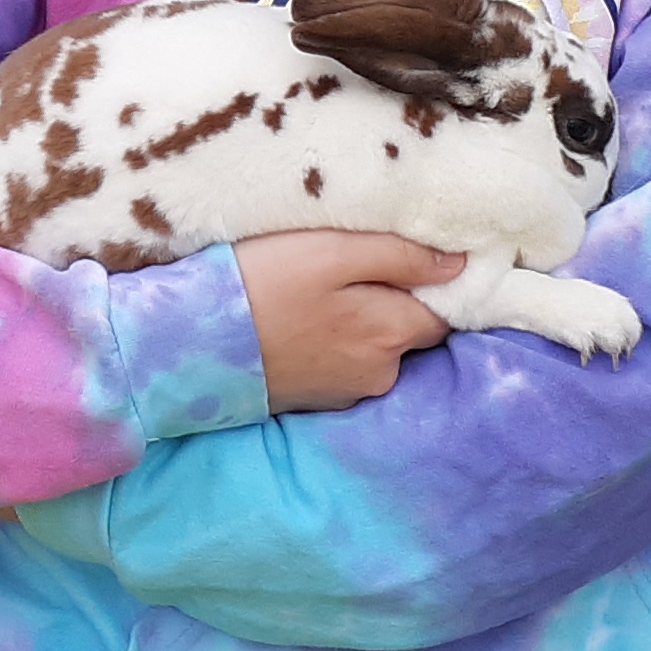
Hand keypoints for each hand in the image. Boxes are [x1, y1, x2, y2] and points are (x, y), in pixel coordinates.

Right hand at [237, 230, 460, 414]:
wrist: (191, 343)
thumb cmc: (261, 283)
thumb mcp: (331, 250)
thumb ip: (400, 255)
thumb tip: (459, 264)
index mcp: (392, 331)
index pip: (446, 309)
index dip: (436, 283)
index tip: (410, 258)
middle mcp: (380, 372)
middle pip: (411, 331)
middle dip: (396, 302)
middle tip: (354, 267)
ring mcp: (347, 392)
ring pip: (378, 349)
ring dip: (364, 324)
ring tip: (323, 293)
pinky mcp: (317, 400)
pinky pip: (346, 366)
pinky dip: (336, 345)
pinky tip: (305, 322)